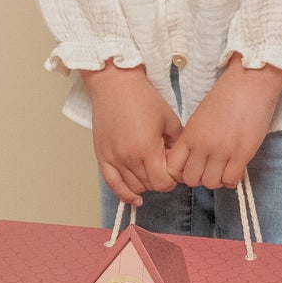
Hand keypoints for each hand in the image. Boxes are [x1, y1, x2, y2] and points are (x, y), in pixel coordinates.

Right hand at [83, 61, 182, 206]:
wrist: (114, 84)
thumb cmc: (143, 97)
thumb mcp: (169, 119)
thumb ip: (177, 144)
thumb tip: (179, 162)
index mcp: (147, 149)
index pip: (163, 183)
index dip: (173, 180)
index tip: (176, 171)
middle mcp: (128, 158)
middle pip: (149, 186)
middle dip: (161, 180)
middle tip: (165, 168)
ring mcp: (113, 158)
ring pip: (133, 187)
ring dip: (145, 185)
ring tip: (151, 172)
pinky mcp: (102, 156)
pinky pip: (113, 184)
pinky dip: (124, 194)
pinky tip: (135, 198)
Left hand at [163, 55, 281, 189]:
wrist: (250, 83)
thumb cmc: (226, 96)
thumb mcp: (200, 116)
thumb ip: (193, 138)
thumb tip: (192, 159)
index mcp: (189, 134)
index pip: (173, 167)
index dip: (180, 172)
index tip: (190, 168)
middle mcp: (202, 145)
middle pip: (191, 180)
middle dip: (199, 177)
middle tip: (208, 169)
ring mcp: (222, 151)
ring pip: (211, 183)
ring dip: (216, 179)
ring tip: (223, 168)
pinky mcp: (242, 154)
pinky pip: (231, 181)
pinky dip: (231, 179)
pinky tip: (234, 168)